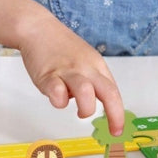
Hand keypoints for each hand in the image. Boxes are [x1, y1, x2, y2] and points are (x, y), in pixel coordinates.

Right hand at [18, 22, 124, 136]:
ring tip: (79, 110)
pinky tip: (57, 97)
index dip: (118, 113)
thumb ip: (91, 81)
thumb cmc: (60, 46)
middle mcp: (86, 68)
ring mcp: (67, 71)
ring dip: (86, 108)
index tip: (118, 129)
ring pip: (86, 92)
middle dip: (114, 115)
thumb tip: (93, 103)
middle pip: (108, 92)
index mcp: (97, 66)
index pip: (114, 92)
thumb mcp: (85, 60)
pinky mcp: (47, 74)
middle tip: (113, 130)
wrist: (38, 28)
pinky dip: (59, 100)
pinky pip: (57, 92)